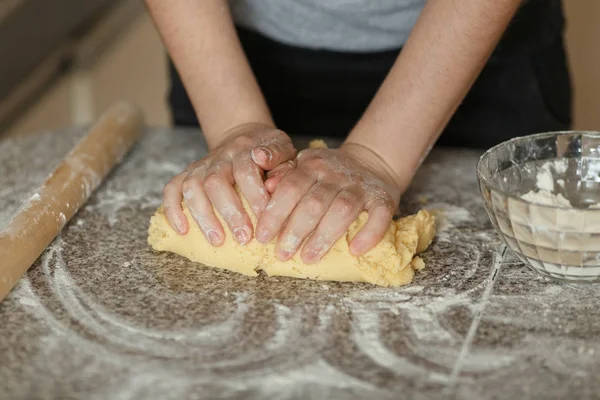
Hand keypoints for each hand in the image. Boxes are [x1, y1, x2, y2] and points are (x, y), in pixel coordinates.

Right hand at [162, 123, 296, 245]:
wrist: (245, 135)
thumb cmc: (269, 151)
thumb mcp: (284, 150)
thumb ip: (282, 165)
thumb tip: (272, 184)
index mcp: (245, 149)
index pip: (245, 171)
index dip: (254, 196)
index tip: (265, 219)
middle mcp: (220, 156)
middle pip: (215, 181)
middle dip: (229, 212)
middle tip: (244, 238)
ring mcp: (201, 165)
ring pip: (192, 187)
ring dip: (203, 216)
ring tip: (217, 240)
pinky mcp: (188, 173)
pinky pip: (172, 188)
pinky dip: (173, 209)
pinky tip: (182, 230)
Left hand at [255, 143, 402, 262]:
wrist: (371, 162)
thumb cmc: (328, 173)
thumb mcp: (304, 166)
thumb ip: (284, 177)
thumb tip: (266, 188)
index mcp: (313, 165)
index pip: (291, 187)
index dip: (276, 213)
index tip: (263, 237)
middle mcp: (337, 174)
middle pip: (314, 202)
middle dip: (296, 230)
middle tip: (282, 253)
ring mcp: (361, 186)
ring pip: (342, 210)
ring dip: (324, 236)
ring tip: (308, 258)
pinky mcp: (384, 199)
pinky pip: (379, 216)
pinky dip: (369, 234)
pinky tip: (355, 250)